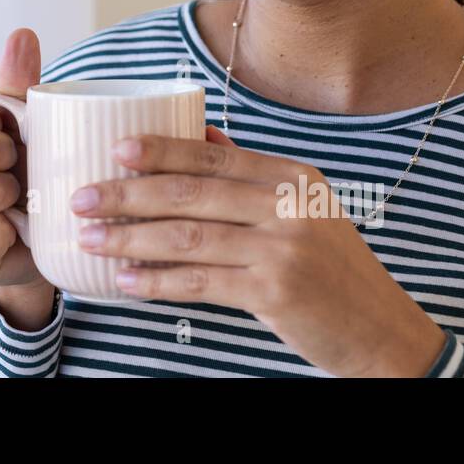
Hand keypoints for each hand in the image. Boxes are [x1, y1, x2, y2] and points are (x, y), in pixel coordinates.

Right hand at [0, 28, 49, 288]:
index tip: (5, 132)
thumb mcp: (14, 127)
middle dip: (9, 155)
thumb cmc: (16, 174)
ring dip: (16, 193)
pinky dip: (17, 230)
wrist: (31, 243)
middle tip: (15, 169)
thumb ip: (15, 81)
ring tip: (16, 199)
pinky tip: (15, 230)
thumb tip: (23, 33)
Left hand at [70, 126, 445, 376]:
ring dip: (131, 238)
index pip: (215, 155)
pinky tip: (126, 280)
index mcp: (292, 177)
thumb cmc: (333, 268)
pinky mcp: (276, 291)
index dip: (163, 150)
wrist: (382, 330)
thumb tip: (201, 133)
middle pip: (193, 192)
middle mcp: (289, 205)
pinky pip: (201, 282)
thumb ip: (252, 173)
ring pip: (189, 237)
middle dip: (128, 194)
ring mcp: (284, 248)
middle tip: (82, 197)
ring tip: (90, 238)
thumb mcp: (305, 207)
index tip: (117, 150)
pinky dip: (158, 281)